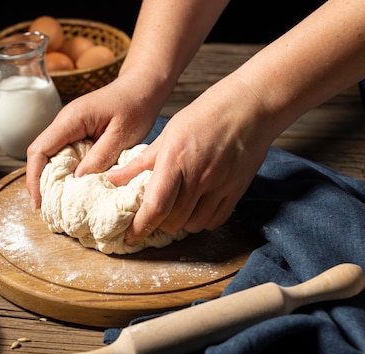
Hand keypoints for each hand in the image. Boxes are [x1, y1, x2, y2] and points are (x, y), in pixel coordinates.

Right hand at [26, 78, 160, 208]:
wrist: (143, 86)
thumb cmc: (136, 106)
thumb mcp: (122, 135)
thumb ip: (100, 157)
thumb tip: (77, 180)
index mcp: (70, 120)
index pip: (39, 150)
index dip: (34, 177)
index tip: (39, 201)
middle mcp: (64, 123)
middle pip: (39, 155)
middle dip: (39, 182)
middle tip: (48, 209)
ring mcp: (69, 128)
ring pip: (51, 157)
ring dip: (52, 179)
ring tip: (58, 204)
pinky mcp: (78, 134)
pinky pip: (65, 155)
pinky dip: (65, 173)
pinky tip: (73, 188)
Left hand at [107, 78, 274, 241]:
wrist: (251, 105)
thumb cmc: (206, 114)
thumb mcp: (168, 133)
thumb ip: (140, 162)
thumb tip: (112, 178)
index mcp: (175, 160)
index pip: (155, 206)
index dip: (140, 227)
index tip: (129, 236)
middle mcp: (198, 176)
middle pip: (173, 221)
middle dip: (158, 224)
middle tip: (152, 217)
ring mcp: (220, 185)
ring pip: (194, 225)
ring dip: (181, 224)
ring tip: (176, 210)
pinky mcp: (237, 190)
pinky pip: (216, 220)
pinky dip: (202, 221)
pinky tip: (196, 208)